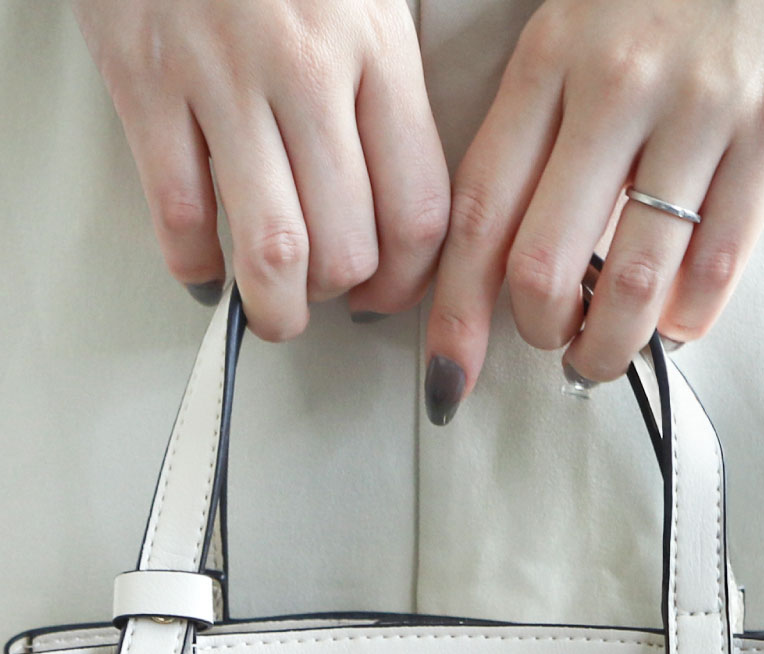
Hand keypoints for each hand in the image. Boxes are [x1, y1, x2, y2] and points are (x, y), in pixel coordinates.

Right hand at [74, 0, 450, 339]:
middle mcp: (305, 69)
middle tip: (330, 296)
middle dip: (344, 297)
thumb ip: (391, 101)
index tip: (393, 296)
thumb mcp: (370, 2)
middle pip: (349, 244)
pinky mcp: (142, 79)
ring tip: (276, 311)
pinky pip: (177, 212)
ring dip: (277, 306)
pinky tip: (206, 270)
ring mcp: (219, 76)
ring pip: (271, 246)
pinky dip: (194, 265)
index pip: (419, 210)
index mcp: (376, 52)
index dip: (411, 282)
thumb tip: (406, 220)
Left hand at [424, 0, 763, 421]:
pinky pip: (720, 259)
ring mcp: (697, 109)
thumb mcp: (586, 18)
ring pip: (634, 276)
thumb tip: (515, 236)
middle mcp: (615, 85)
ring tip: (609, 357)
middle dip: (542, 333)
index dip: (457, 306)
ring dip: (614, 344)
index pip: (481, 207)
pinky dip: (692, 314)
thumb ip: (548, 114)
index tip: (448, 370)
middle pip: (546, 260)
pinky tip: (680, 322)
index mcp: (552, 58)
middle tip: (555, 346)